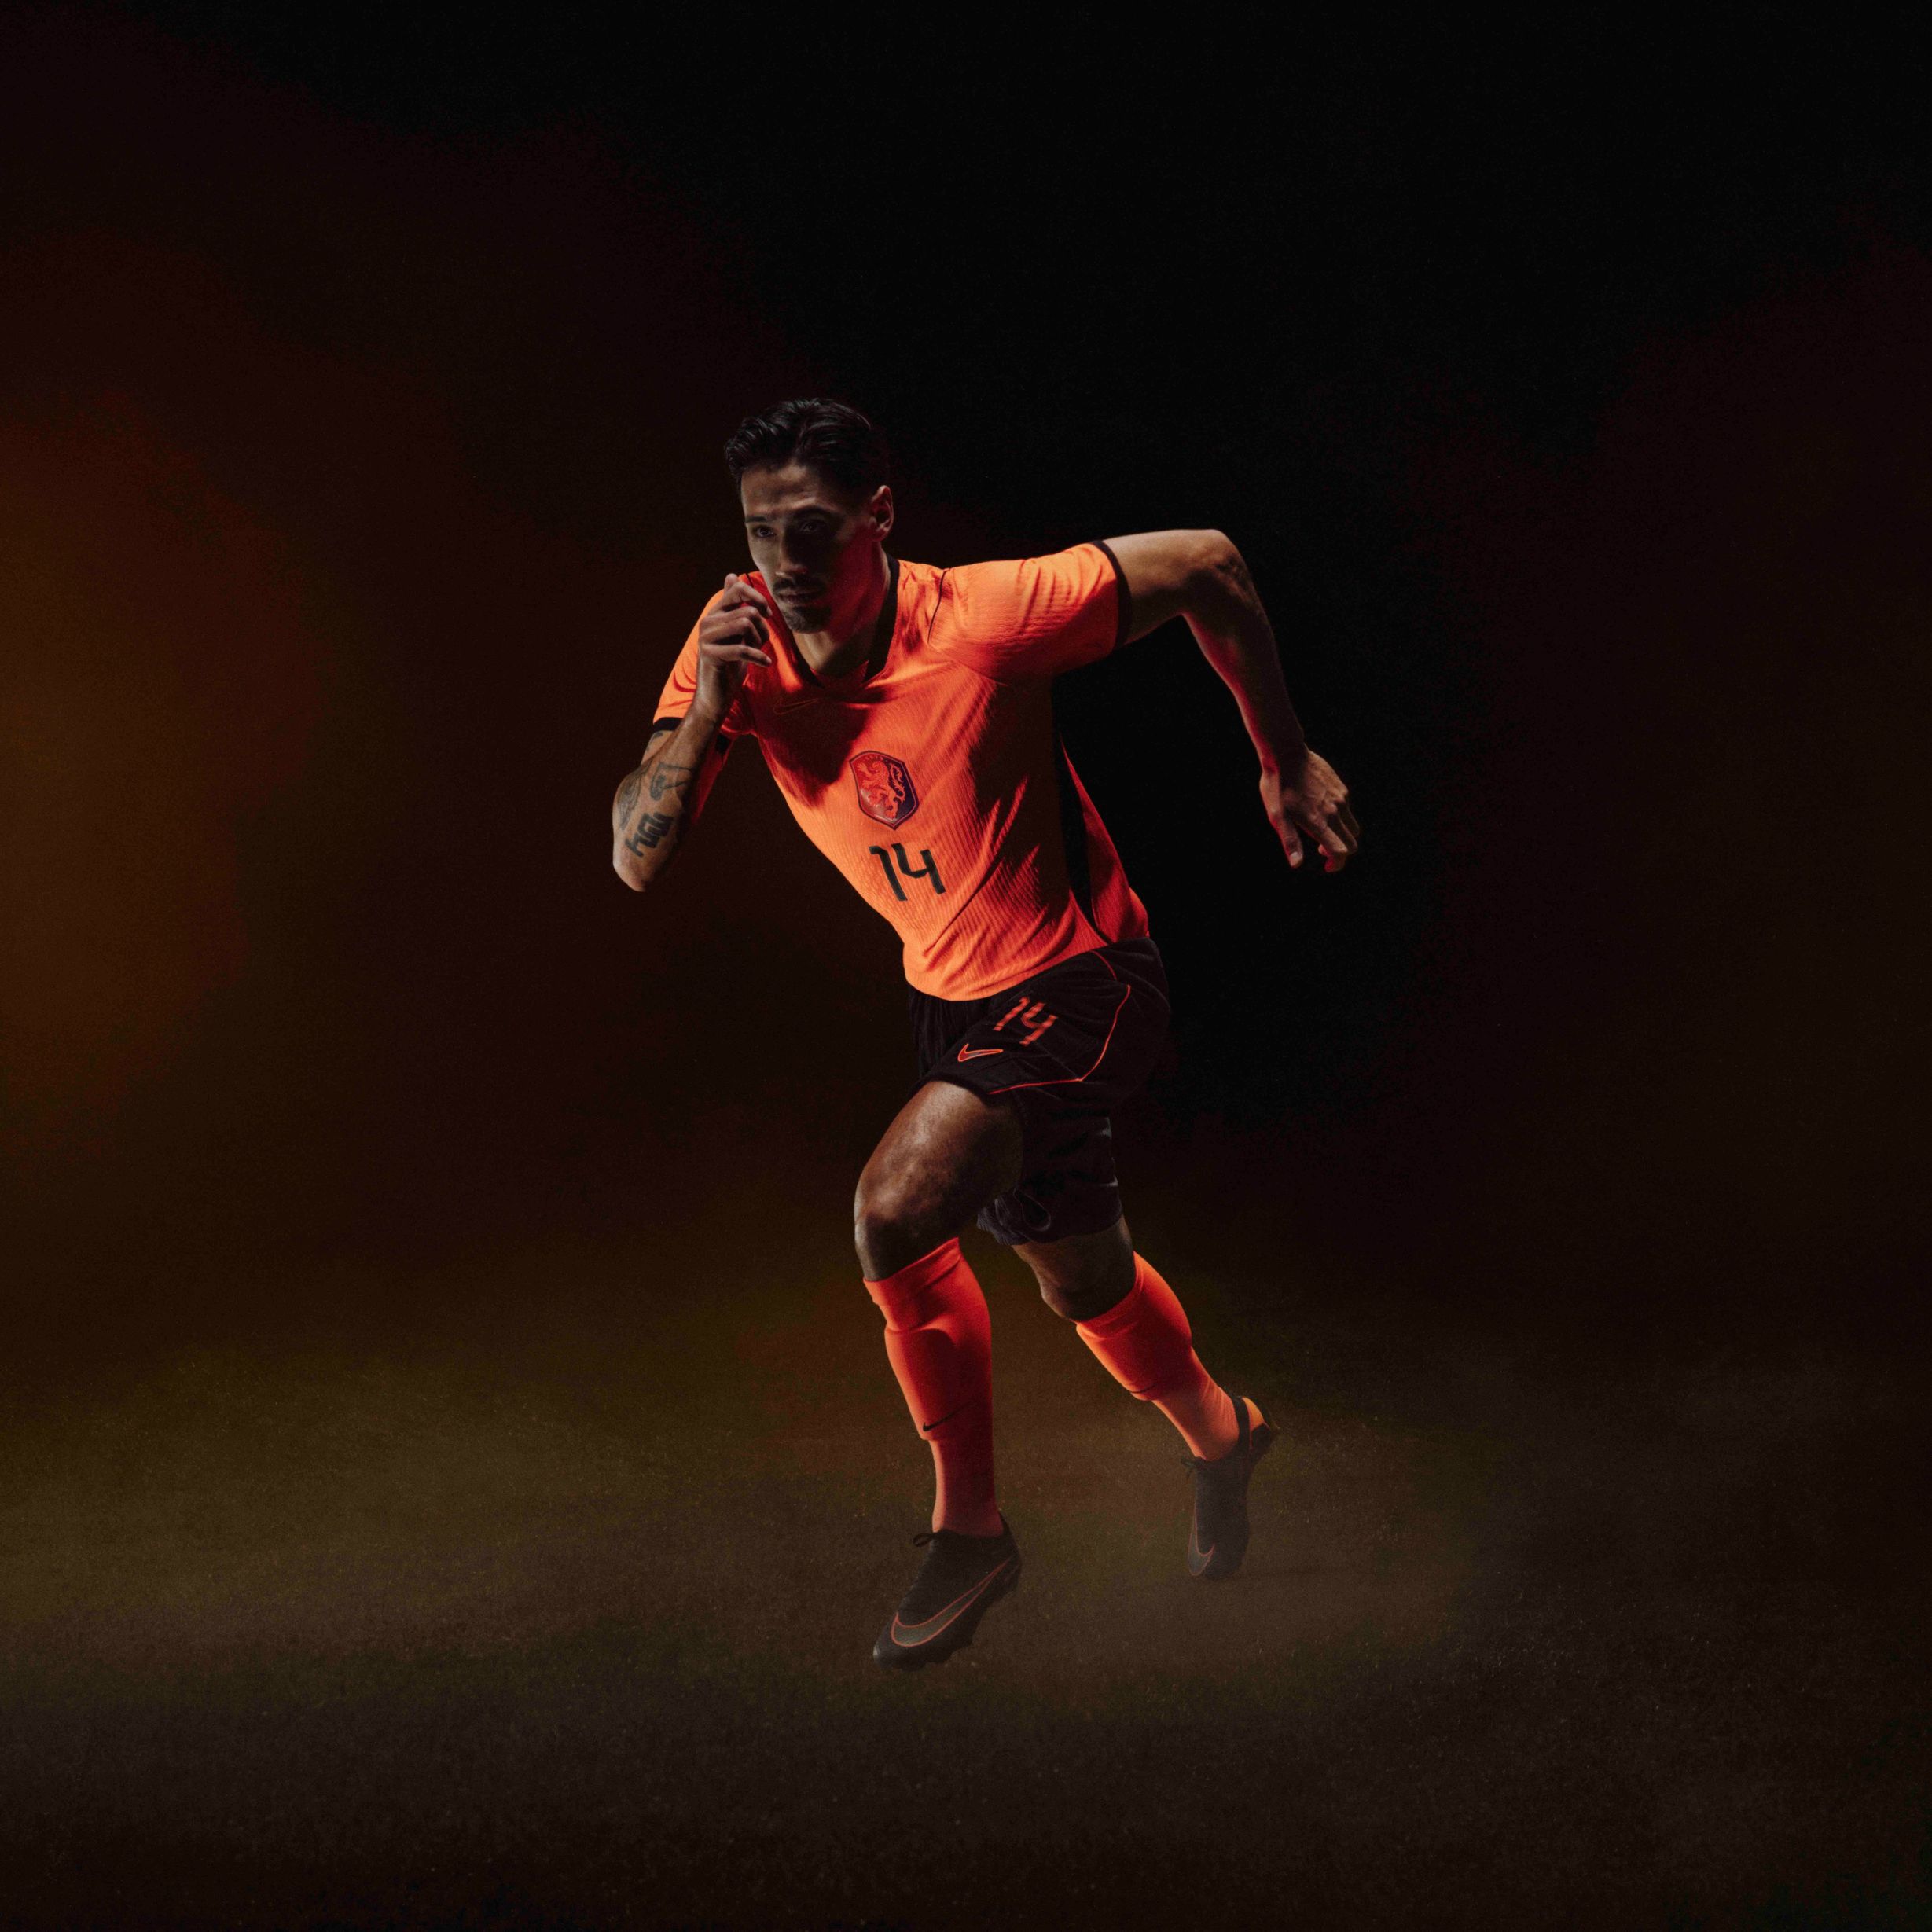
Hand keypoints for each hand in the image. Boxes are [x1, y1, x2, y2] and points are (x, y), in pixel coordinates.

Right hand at [693, 573, 775, 720]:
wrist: (716, 694)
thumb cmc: (730, 664)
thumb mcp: (736, 633)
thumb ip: (735, 607)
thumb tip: (731, 575)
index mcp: (716, 613)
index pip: (738, 588)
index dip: (758, 598)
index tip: (767, 614)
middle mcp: (708, 621)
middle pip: (748, 610)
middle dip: (763, 628)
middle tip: (762, 643)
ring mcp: (706, 637)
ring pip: (745, 624)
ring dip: (759, 641)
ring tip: (759, 653)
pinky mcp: (709, 654)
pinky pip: (741, 648)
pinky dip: (758, 656)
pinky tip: (765, 663)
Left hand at [1261, 750, 1359, 871]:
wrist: (1286, 754)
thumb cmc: (1277, 787)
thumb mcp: (1277, 817)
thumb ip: (1289, 841)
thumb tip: (1296, 864)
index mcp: (1319, 822)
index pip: (1341, 852)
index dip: (1337, 864)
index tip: (1327, 865)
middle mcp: (1335, 812)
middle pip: (1352, 843)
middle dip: (1341, 852)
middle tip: (1322, 849)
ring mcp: (1341, 799)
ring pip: (1353, 827)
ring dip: (1343, 835)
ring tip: (1323, 831)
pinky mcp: (1342, 789)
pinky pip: (1348, 811)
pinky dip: (1341, 819)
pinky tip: (1322, 811)